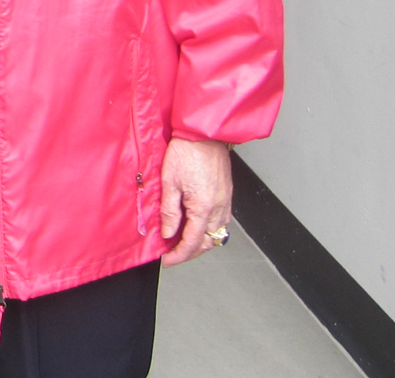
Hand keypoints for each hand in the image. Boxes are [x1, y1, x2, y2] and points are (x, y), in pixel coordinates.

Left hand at [160, 137, 232, 266]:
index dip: (178, 256)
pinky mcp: (227, 195)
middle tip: (173, 254)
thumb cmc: (186, 152)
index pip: (192, 242)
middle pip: (207, 243)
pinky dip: (209, 229)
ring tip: (182, 241)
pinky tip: (196, 225)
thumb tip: (168, 233)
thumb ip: (169, 212)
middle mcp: (219, 208)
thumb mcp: (169, 182)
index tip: (167, 261)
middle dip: (190, 253)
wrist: (204, 133)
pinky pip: (221, 221)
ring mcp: (226, 202)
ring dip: (201, 242)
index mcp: (203, 207)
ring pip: (217, 234)